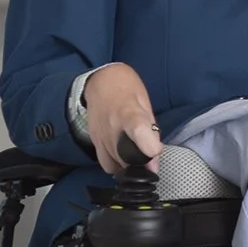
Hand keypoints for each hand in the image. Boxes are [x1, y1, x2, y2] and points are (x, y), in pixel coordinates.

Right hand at [82, 62, 161, 177]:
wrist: (101, 81)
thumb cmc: (128, 90)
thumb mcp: (146, 106)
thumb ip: (152, 135)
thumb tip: (154, 165)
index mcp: (130, 114)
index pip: (138, 131)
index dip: (148, 145)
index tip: (155, 152)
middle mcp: (112, 128)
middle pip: (126, 159)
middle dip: (140, 163)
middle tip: (147, 152)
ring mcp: (100, 137)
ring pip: (115, 165)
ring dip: (127, 164)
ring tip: (134, 152)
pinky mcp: (93, 142)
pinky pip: (105, 162)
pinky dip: (116, 162)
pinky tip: (122, 153)